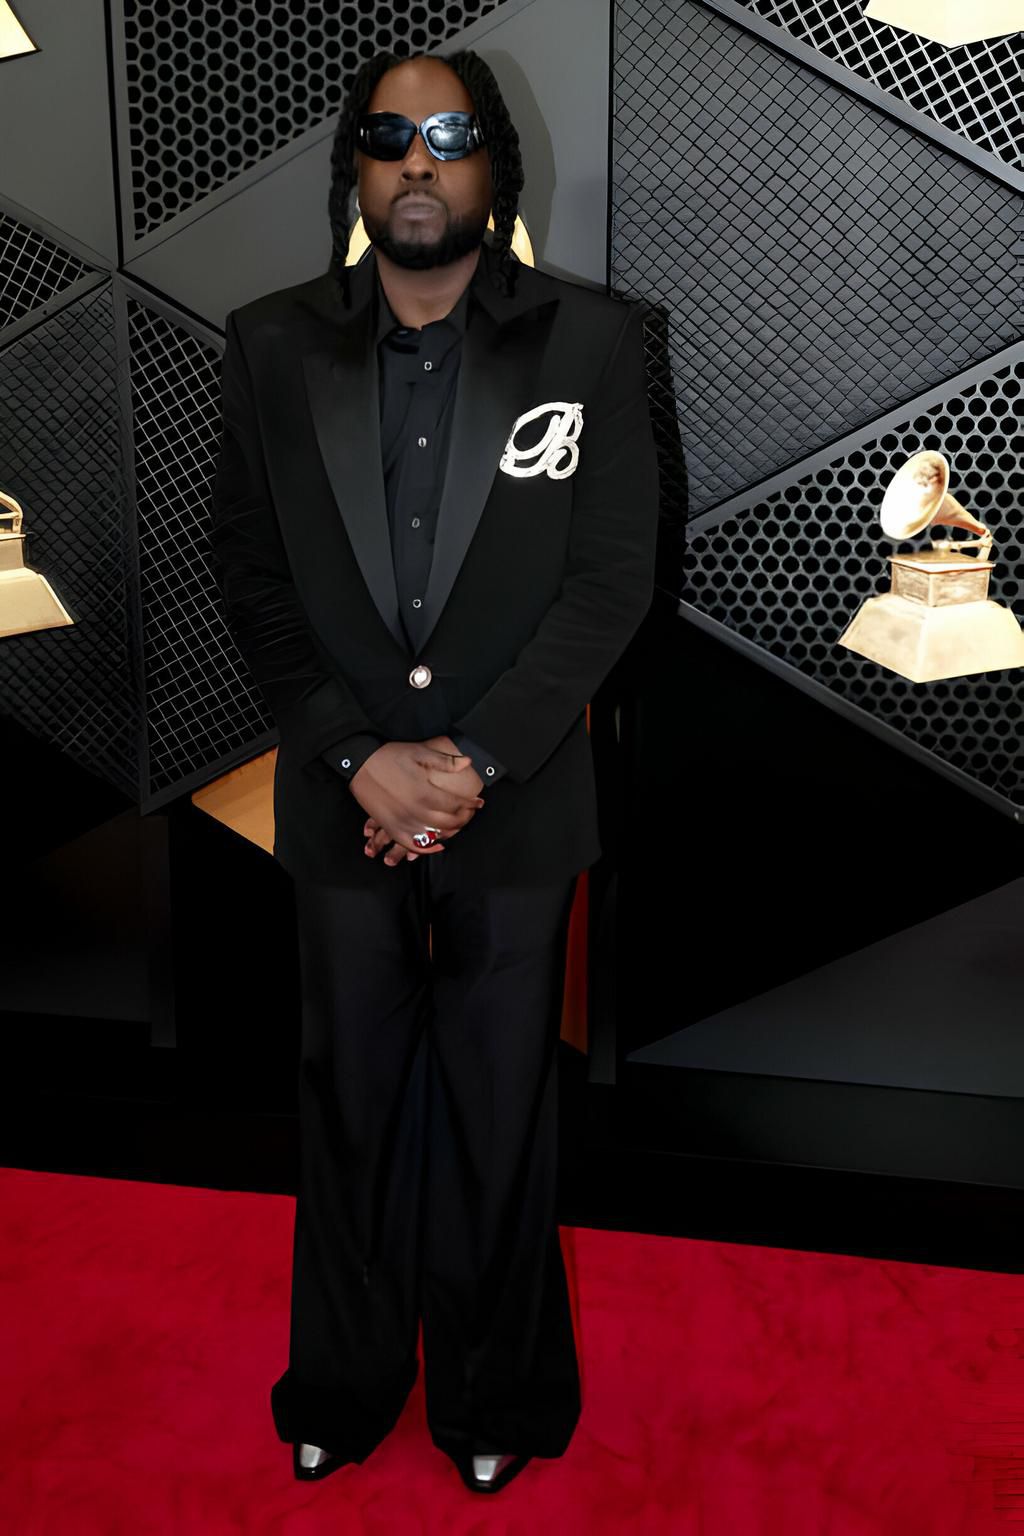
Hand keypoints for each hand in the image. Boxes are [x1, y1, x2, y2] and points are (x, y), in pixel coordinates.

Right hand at [351, 735, 484, 860]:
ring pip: (433, 836)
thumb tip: (468, 762)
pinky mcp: (390, 827)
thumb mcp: (419, 752)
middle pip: (448, 823)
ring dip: (448, 833)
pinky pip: (411, 844)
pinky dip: (426, 848)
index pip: (456, 804)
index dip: (471, 804)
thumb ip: (445, 761)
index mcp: (424, 792)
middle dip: (463, 819)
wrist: (360, 762)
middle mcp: (414, 811)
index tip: (478, 802)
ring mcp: (401, 821)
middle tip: (469, 813)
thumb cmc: (389, 756)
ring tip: (456, 825)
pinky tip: (436, 844)